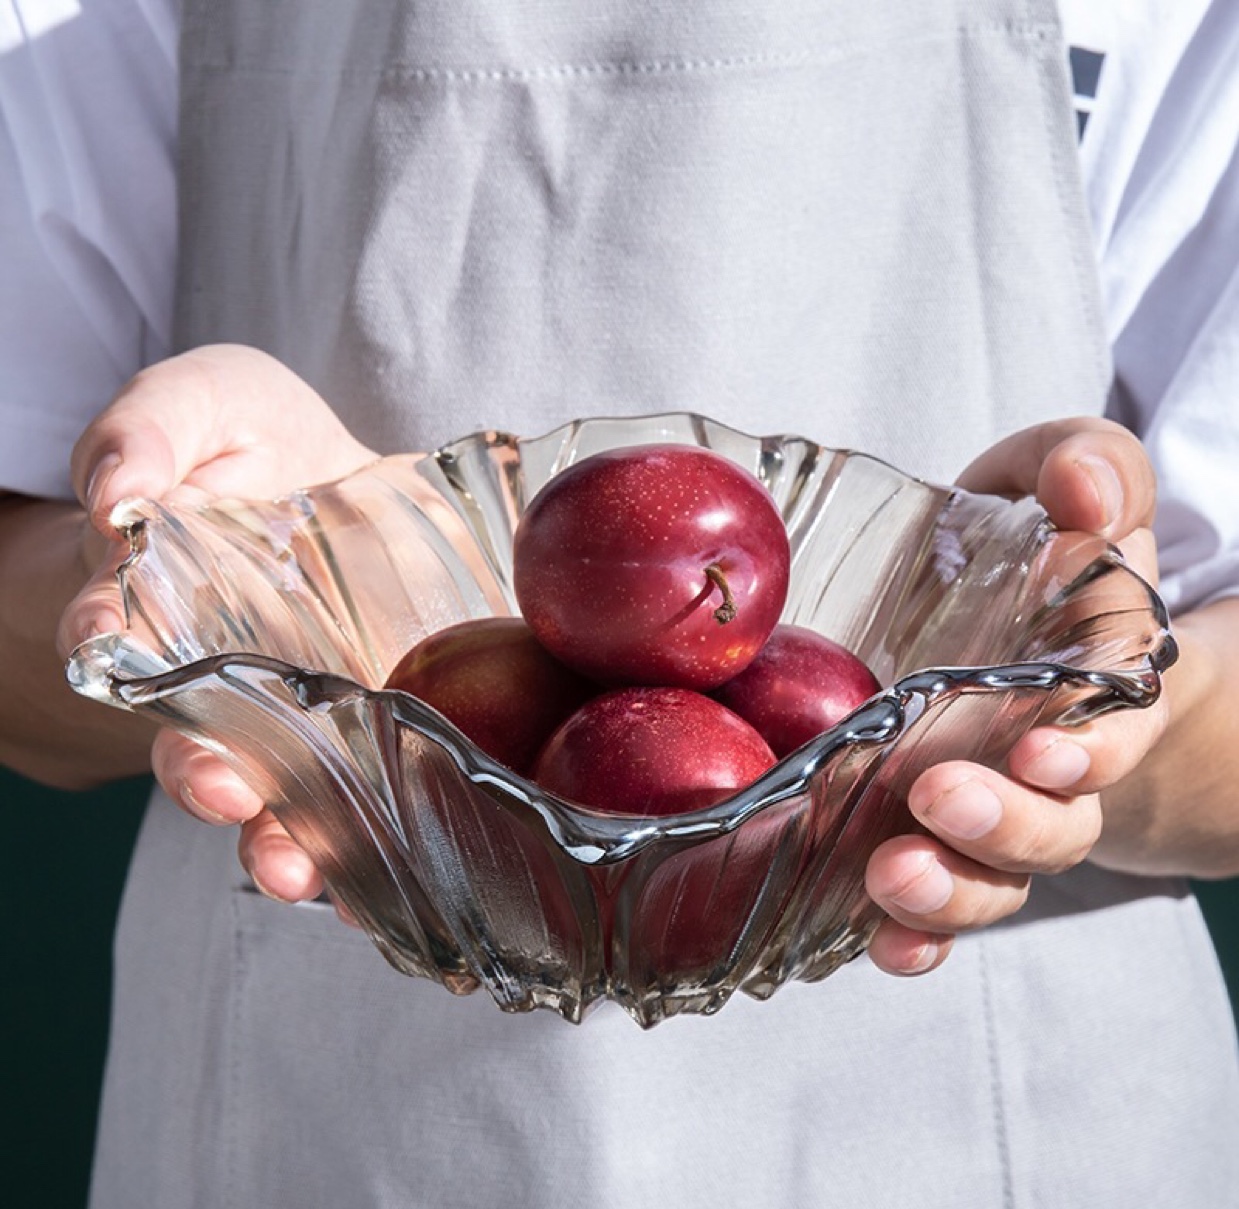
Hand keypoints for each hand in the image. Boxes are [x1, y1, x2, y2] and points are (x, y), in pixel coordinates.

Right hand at [61, 344, 376, 906]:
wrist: (341, 482)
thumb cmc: (257, 441)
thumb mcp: (208, 401)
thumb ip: (151, 428)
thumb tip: (117, 494)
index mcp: (159, 597)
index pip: (111, 630)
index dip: (102, 639)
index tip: (104, 645)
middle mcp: (219, 674)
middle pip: (188, 743)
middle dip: (200, 775)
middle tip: (223, 792)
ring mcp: (297, 711)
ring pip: (273, 791)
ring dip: (277, 837)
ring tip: (296, 872)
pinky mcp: (371, 727)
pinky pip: (363, 794)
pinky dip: (369, 836)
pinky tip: (388, 868)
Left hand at [863, 418, 1168, 974]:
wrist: (1027, 617)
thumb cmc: (1045, 551)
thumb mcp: (1069, 483)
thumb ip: (1087, 468)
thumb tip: (1088, 490)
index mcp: (1097, 677)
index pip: (1114, 726)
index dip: (1090, 750)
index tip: (1045, 755)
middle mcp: (1056, 761)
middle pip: (1058, 824)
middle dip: (1005, 824)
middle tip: (942, 800)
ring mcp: (999, 809)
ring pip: (999, 876)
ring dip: (954, 889)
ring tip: (893, 879)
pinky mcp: (940, 837)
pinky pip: (944, 903)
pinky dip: (921, 934)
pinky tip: (883, 943)